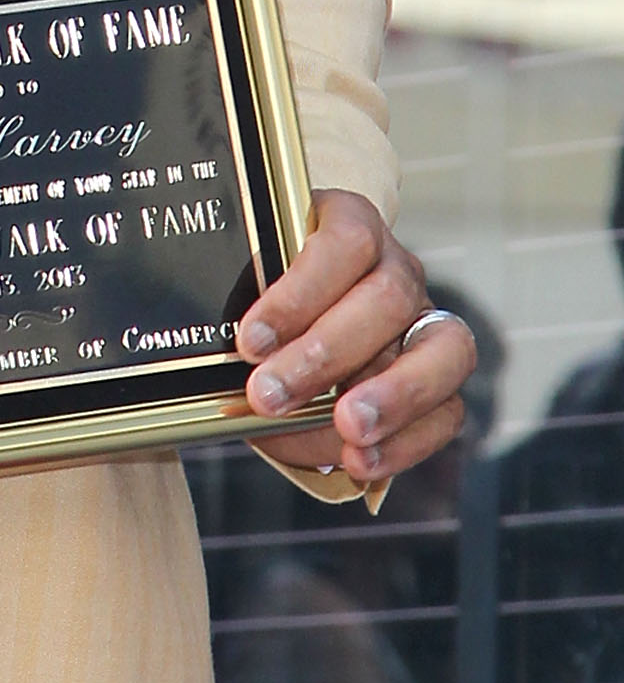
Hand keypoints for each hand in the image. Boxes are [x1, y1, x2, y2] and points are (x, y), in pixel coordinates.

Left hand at [237, 188, 475, 482]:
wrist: (290, 325)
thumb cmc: (264, 295)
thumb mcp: (248, 284)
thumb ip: (244, 308)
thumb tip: (236, 356)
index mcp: (350, 223)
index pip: (344, 244)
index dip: (299, 294)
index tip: (250, 339)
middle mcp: (397, 268)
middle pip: (388, 298)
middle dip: (325, 354)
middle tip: (270, 394)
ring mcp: (425, 324)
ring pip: (442, 352)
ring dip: (390, 396)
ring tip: (345, 429)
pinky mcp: (440, 381)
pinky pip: (446, 411)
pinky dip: (405, 441)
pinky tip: (361, 459)